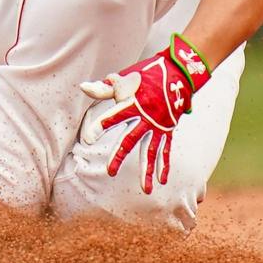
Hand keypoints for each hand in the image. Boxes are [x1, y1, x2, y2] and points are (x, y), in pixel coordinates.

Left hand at [77, 35, 210, 194]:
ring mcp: (160, 126)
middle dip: (119, 156)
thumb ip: (105, 88)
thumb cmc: (147, 74)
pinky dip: (164, 164)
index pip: (113, 117)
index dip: (100, 126)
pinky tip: (162, 180)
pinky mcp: (169, 129)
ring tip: (145, 190)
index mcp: (134, 103)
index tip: (88, 139)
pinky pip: (166, 150)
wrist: (179, 72)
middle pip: (131, 140)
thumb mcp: (125, 77)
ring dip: (147, 170)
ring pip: (151, 151)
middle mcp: (147, 118)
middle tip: (110, 172)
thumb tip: (83, 87)